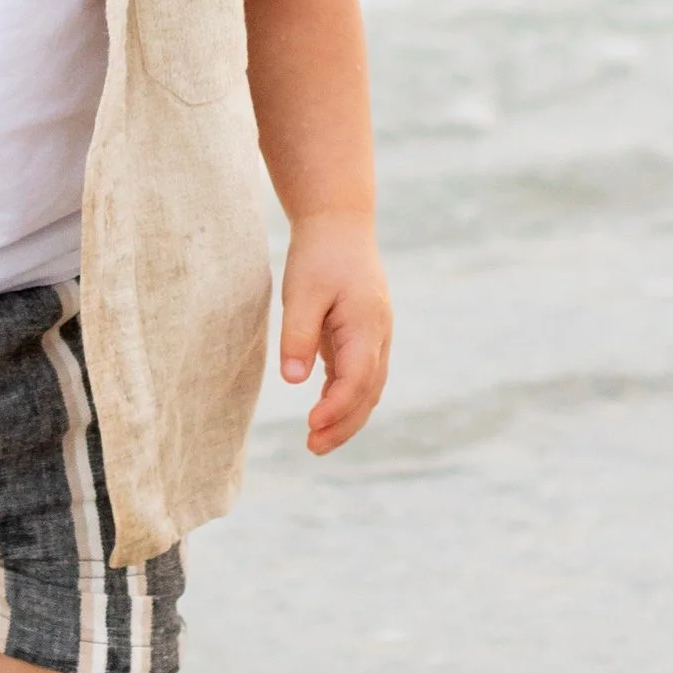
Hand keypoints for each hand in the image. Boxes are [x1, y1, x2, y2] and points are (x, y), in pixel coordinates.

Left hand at [278, 213, 390, 454]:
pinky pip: (359, 378)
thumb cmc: (319, 256)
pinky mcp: (363, 339)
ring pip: (368, 389)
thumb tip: (293, 380)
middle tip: (311, 447)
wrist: (339, 225)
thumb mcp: (302, 291)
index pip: (358, 377)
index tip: (310, 424)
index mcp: (368, 324)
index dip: (337, 406)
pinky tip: (321, 415)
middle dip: (343, 424)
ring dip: (345, 418)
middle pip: (368, 392)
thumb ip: (298, 335)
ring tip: (315, 441)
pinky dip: (343, 400)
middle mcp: (379, 336)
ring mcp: (375, 338)